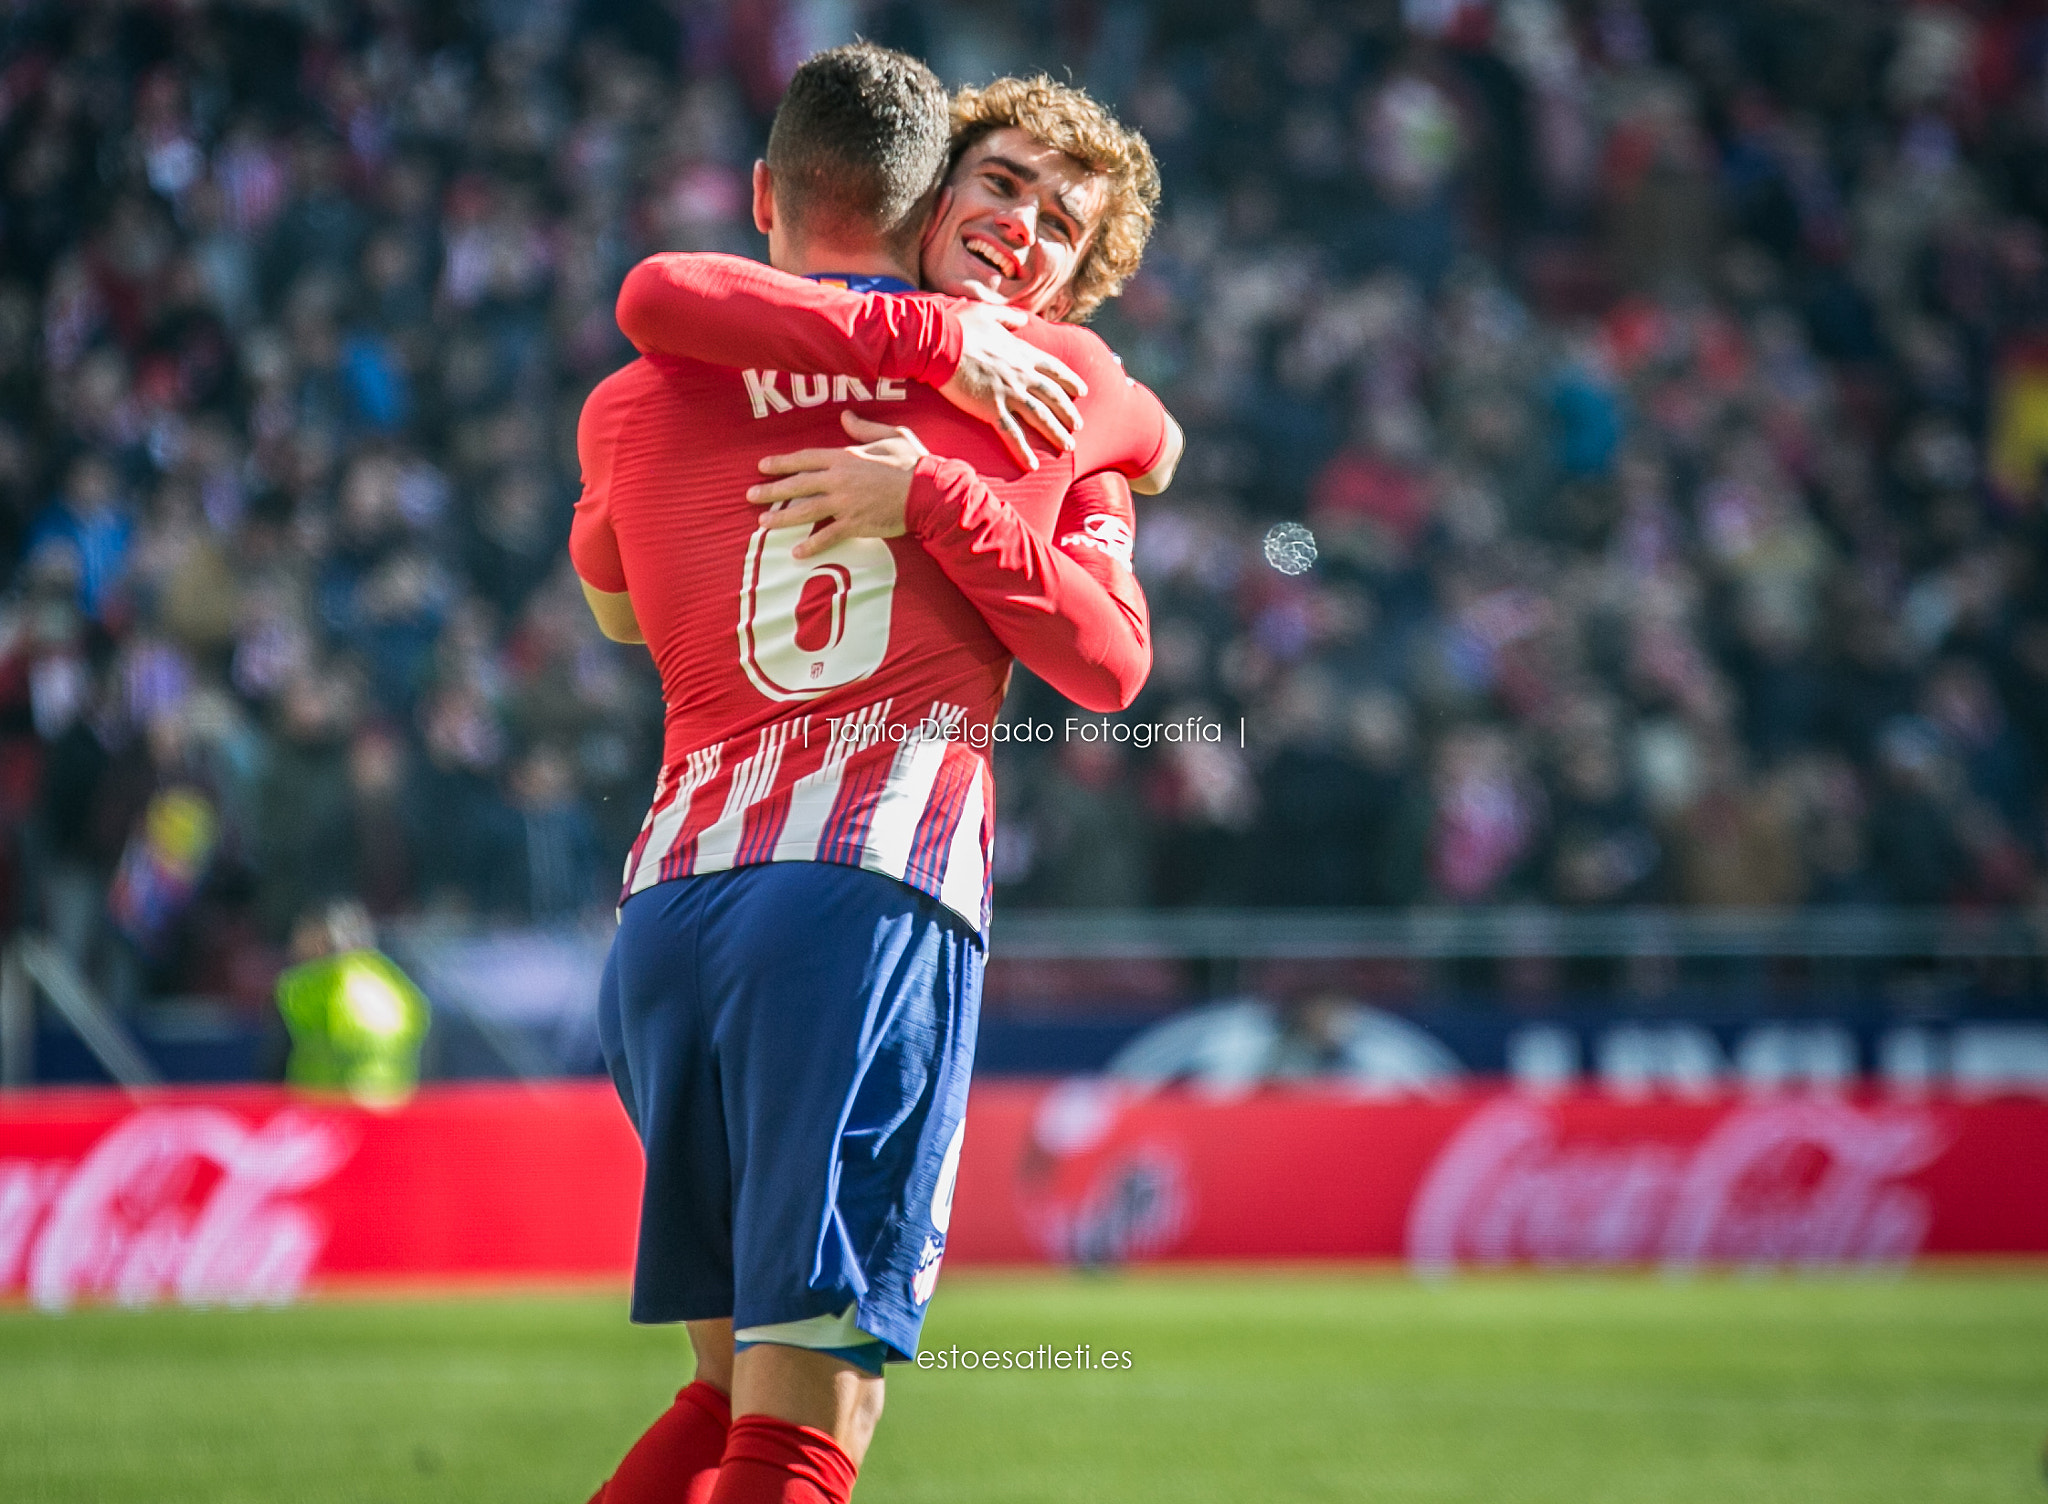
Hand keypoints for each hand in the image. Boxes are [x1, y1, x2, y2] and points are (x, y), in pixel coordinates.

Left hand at [749, 412, 927, 558]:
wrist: (929, 493)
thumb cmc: (913, 463)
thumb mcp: (891, 436)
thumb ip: (864, 429)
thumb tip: (846, 417)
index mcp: (845, 457)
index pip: (805, 458)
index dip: (782, 462)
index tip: (763, 466)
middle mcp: (839, 480)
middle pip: (797, 485)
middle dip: (771, 491)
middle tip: (750, 495)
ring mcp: (845, 504)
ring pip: (804, 510)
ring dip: (781, 517)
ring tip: (762, 522)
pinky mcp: (855, 524)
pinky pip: (827, 536)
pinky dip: (811, 546)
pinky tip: (796, 553)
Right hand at [941, 293, 1086, 472]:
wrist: (939, 342)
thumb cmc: (959, 326)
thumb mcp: (988, 313)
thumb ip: (1009, 317)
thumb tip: (1022, 318)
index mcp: (1022, 352)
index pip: (1054, 369)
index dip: (1071, 381)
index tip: (1082, 392)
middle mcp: (1021, 374)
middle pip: (1053, 396)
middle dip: (1068, 412)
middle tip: (1078, 426)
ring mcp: (1008, 392)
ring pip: (1040, 417)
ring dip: (1056, 433)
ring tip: (1068, 446)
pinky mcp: (991, 408)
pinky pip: (1012, 434)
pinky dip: (1023, 451)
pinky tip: (1032, 464)